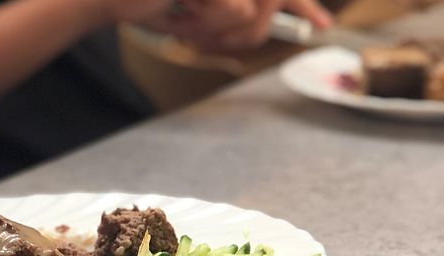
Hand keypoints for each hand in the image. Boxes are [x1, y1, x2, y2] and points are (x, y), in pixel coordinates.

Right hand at [140, 0, 332, 49]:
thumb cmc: (150, 4)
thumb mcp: (199, 16)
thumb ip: (231, 18)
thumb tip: (260, 23)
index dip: (301, 5)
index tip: (320, 25)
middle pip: (269, 6)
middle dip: (243, 34)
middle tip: (203, 36)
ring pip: (253, 15)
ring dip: (217, 32)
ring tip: (187, 22)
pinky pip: (236, 12)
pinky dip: (209, 24)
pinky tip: (183, 13)